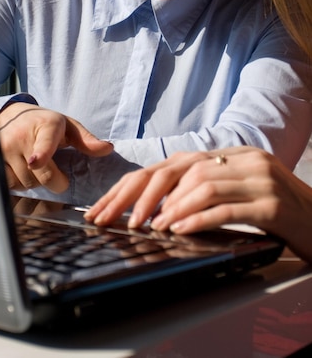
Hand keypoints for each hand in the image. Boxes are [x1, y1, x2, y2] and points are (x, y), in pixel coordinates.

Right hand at [0, 103, 112, 191]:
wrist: (12, 113)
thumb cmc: (45, 122)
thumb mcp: (68, 127)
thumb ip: (87, 140)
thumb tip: (108, 149)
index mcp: (46, 127)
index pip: (44, 144)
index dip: (40, 154)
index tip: (35, 161)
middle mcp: (22, 137)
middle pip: (40, 177)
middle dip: (53, 180)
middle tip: (56, 172)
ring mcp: (5, 148)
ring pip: (25, 183)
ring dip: (34, 181)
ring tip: (34, 164)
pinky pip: (10, 183)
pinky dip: (18, 181)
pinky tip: (20, 167)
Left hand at [85, 147, 311, 263]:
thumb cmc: (277, 212)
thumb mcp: (237, 193)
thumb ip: (203, 190)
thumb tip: (158, 207)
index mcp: (230, 154)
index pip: (171, 165)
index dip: (135, 185)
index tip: (107, 208)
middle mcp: (242, 159)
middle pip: (179, 170)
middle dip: (141, 195)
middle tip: (119, 220)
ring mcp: (259, 178)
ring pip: (202, 185)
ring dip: (169, 208)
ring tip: (150, 227)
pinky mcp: (273, 204)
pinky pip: (227, 208)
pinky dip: (197, 219)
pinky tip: (179, 230)